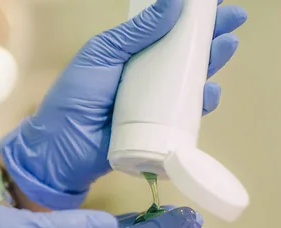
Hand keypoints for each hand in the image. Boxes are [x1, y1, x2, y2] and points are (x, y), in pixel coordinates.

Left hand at [0, 0, 247, 209]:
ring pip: (190, 82)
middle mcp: (145, 77)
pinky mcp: (159, 131)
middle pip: (184, 54)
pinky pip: (187, 116)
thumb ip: (136, 32)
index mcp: (129, 55)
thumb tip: (174, 1)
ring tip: (225, 47)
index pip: (165, 31)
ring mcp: (153, 105)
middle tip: (231, 20)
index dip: (190, 17)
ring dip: (211, 65)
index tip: (214, 1)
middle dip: (209, 36)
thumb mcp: (101, 56)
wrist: (61, 148)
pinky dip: (202, 104)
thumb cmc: (75, 97)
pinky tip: (209, 92)